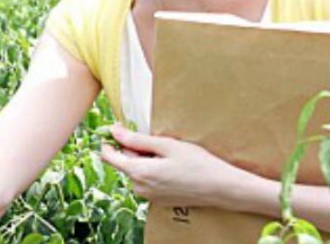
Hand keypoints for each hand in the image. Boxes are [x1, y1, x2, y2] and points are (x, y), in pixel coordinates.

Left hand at [99, 124, 248, 207]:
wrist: (221, 188)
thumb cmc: (197, 164)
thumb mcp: (166, 145)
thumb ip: (137, 139)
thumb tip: (114, 131)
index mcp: (139, 173)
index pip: (108, 157)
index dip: (109, 141)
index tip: (116, 128)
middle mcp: (139, 188)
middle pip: (124, 163)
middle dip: (132, 149)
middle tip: (156, 140)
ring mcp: (149, 196)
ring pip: (136, 171)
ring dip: (144, 160)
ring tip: (167, 154)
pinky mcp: (158, 200)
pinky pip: (146, 180)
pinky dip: (152, 170)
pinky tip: (171, 166)